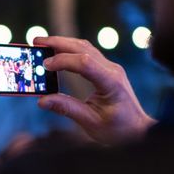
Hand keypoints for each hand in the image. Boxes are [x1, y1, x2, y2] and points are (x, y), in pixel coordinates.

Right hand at [34, 36, 155, 144]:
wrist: (138, 131)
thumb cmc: (118, 130)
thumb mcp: (90, 122)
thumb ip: (66, 108)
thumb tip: (42, 101)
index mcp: (110, 81)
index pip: (84, 63)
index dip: (62, 61)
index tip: (44, 66)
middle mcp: (112, 70)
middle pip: (82, 48)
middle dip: (57, 43)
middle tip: (36, 42)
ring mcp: (110, 68)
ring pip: (84, 47)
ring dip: (63, 43)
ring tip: (42, 43)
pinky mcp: (106, 70)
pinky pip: (87, 54)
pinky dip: (70, 50)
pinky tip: (57, 52)